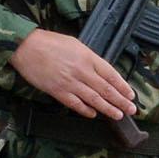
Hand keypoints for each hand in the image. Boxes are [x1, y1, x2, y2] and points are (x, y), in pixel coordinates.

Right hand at [8, 29, 135, 120]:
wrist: (27, 47)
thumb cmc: (48, 42)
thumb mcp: (75, 44)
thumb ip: (89, 58)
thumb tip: (100, 70)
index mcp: (88, 57)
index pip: (111, 74)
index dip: (122, 86)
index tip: (130, 94)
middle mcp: (82, 71)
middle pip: (106, 89)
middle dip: (121, 101)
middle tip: (131, 109)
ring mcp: (70, 83)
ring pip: (94, 99)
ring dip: (108, 108)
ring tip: (118, 115)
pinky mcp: (58, 91)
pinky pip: (75, 104)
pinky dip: (86, 110)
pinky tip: (93, 114)